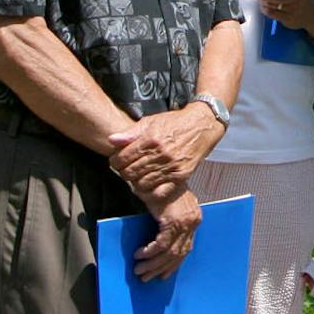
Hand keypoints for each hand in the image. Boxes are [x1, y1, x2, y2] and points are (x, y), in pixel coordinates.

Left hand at [108, 105, 223, 193]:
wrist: (202, 125)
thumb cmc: (176, 122)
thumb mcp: (151, 121)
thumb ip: (131, 132)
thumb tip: (112, 140)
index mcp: (151, 139)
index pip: (122, 158)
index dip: (115, 161)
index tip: (117, 161)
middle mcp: (161, 153)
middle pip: (130, 173)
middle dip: (124, 172)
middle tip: (126, 168)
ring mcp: (171, 166)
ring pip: (141, 184)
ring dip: (136, 181)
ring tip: (138, 174)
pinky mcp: (181, 175)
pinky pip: (159, 191)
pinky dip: (151, 190)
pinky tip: (149, 182)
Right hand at [134, 185, 200, 281]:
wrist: (158, 172)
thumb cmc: (161, 189)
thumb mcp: (169, 208)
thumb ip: (169, 224)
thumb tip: (161, 246)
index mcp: (194, 219)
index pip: (186, 249)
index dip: (173, 264)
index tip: (163, 275)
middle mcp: (193, 222)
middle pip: (177, 254)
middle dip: (160, 269)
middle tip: (146, 277)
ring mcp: (185, 222)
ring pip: (169, 253)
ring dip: (152, 264)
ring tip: (139, 270)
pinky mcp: (173, 221)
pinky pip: (161, 245)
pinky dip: (149, 252)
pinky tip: (139, 254)